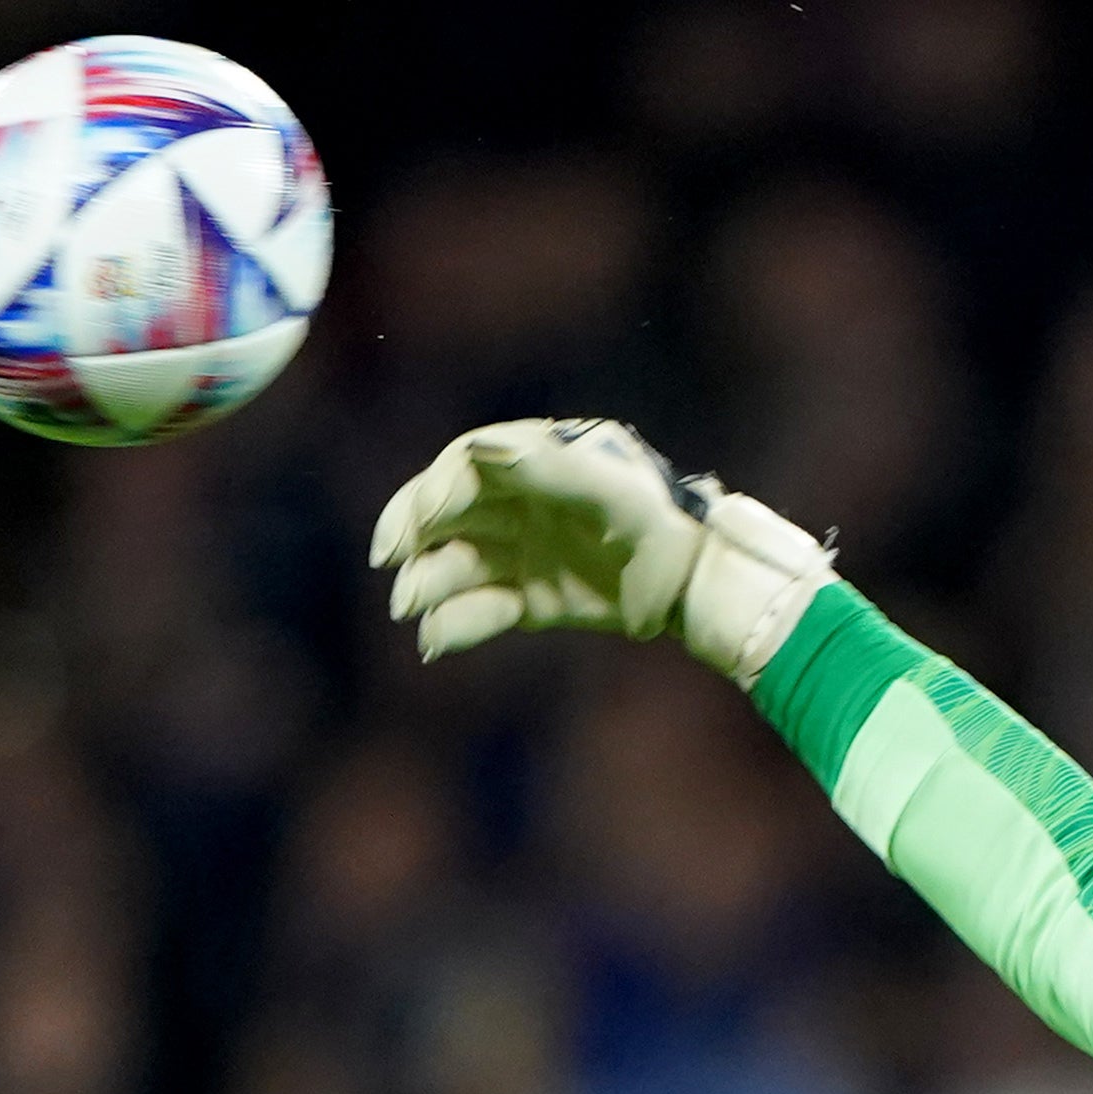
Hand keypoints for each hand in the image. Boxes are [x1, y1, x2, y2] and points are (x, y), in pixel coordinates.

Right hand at [368, 418, 831, 681]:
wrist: (698, 578)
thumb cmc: (657, 518)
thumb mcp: (606, 487)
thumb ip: (544, 467)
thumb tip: (478, 451)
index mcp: (534, 463)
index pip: (461, 471)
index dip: (426, 496)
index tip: (406, 531)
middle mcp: (524, 505)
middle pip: (449, 517)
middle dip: (416, 544)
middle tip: (394, 573)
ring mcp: (529, 553)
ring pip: (460, 567)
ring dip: (430, 587)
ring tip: (413, 612)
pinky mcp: (538, 599)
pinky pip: (486, 610)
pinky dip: (457, 626)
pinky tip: (436, 642)